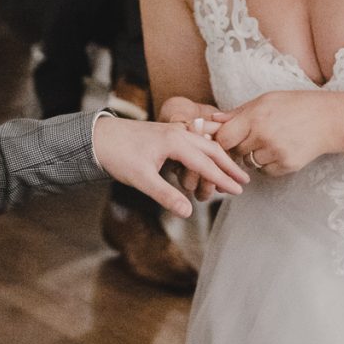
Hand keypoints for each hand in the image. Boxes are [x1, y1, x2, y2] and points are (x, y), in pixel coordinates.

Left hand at [92, 116, 248, 217]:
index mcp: (175, 142)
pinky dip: (207, 152)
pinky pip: (195, 141)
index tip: (238, 190)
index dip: (223, 179)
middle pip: (211, 150)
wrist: (98, 135)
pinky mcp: (168, 132)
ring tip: (232, 172)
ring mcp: (174, 131)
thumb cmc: (117, 155)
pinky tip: (208, 160)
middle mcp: (179, 133)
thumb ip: (166, 195)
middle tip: (245, 181)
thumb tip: (188, 212)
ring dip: (219, 158)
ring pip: (204, 144)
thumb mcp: (141, 179)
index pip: (206, 163)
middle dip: (229, 166)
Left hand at [212, 91, 333, 176]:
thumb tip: (212, 120)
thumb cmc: (296, 105)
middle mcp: (263, 135)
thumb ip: (238, 112)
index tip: (227, 138)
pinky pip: (265, 171)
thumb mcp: (266, 100)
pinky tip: (281, 150)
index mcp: (255, 116)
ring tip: (272, 141)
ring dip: (255, 156)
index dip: (221, 140)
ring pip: (249, 163)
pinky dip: (269, 165)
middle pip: (235, 152)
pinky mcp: (287, 165)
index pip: (223, 138)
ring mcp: (276, 152)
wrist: (330, 119)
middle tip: (253, 138)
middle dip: (239, 147)